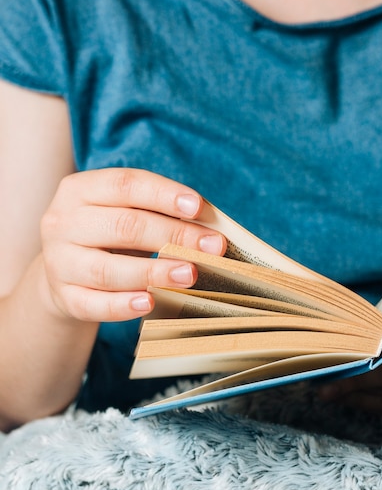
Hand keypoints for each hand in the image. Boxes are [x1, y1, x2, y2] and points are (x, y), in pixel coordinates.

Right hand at [39, 168, 225, 321]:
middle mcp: (63, 223)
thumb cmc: (108, 236)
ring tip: (190, 275)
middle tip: (213, 247)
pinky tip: (149, 303)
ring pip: (108, 269)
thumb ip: (160, 214)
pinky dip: (122, 305)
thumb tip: (208, 229)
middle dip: (174, 236)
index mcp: (80, 190)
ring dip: (154, 272)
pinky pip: (93, 304)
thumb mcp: (125, 213)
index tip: (198, 207)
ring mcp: (60, 262)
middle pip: (124, 226)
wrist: (64, 270)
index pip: (125, 185)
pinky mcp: (64, 297)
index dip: (164, 195)